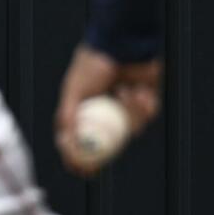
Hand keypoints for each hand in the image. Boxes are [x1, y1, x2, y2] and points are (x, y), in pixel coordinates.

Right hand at [54, 43, 162, 172]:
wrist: (122, 42)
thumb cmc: (93, 63)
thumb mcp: (74, 90)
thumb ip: (68, 117)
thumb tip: (65, 143)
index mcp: (88, 106)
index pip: (84, 137)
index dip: (82, 156)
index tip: (83, 171)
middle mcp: (108, 107)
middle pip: (110, 139)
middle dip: (111, 151)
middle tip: (109, 160)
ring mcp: (128, 105)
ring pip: (131, 127)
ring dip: (130, 113)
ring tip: (124, 91)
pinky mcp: (147, 98)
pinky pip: (148, 114)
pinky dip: (143, 105)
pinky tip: (138, 88)